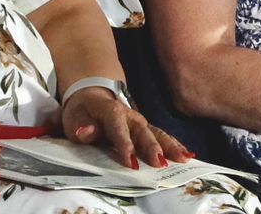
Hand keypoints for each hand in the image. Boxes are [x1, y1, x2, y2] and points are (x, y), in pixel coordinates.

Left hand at [61, 87, 193, 168]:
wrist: (92, 97)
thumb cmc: (83, 111)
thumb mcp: (74, 117)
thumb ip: (80, 126)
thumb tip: (84, 131)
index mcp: (110, 111)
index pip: (117, 126)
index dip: (124, 143)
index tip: (130, 160)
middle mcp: (129, 116)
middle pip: (142, 131)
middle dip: (151, 147)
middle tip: (159, 163)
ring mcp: (140, 122)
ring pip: (157, 133)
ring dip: (169, 146)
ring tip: (182, 158)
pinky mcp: (146, 129)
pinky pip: (162, 137)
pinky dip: (174, 145)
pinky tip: (187, 155)